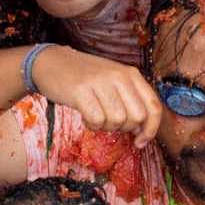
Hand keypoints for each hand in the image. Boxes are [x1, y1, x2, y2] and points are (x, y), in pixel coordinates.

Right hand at [27, 46, 163, 145]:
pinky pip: (97, 120)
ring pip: (117, 120)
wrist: (52, 62)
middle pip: (137, 118)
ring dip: (105, 126)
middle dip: (124, 128)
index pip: (153, 107)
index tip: (140, 141)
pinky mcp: (81, 91)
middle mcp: (119, 76)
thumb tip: (142, 131)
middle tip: (109, 121)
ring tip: (94, 115)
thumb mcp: (114, 82)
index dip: (150, 129)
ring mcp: (100, 82)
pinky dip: (91, 124)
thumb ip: (131, 101)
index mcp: (131, 74)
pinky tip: (84, 115)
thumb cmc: (85, 78)